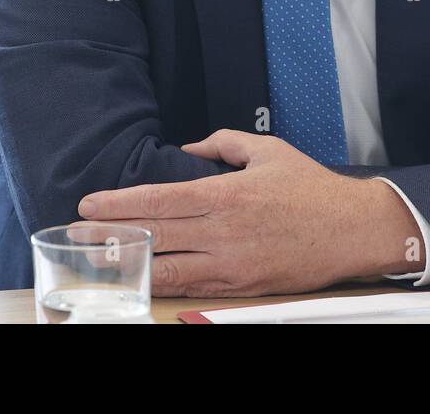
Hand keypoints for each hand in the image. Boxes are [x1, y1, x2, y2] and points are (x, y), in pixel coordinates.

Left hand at [75, 129, 424, 296]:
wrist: (354, 230)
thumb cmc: (312, 189)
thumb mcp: (268, 150)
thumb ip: (223, 144)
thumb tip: (188, 149)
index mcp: (228, 194)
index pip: (161, 200)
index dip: (121, 204)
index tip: (89, 203)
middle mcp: (225, 231)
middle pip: (156, 235)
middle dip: (111, 236)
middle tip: (75, 235)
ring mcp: (232, 263)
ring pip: (169, 268)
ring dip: (129, 264)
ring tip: (97, 261)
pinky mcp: (242, 286)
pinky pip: (195, 286)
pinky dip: (164, 282)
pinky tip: (142, 278)